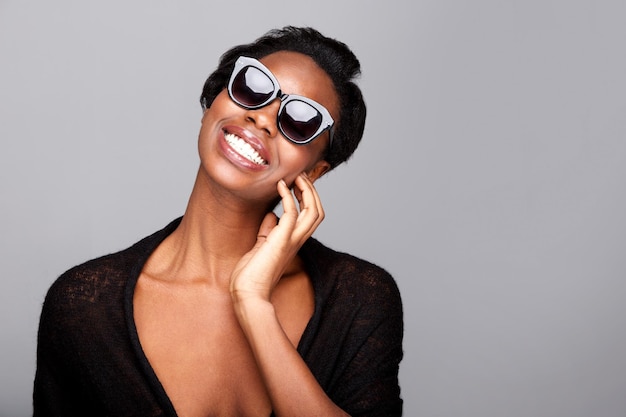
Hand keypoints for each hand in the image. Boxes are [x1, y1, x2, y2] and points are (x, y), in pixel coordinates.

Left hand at [230, 173, 324, 302]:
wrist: (248, 295)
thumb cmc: (251, 275)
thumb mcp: (261, 246)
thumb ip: (268, 230)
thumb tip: (271, 215)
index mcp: (294, 242)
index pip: (311, 217)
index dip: (308, 198)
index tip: (297, 183)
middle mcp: (297, 240)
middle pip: (318, 211)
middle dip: (312, 191)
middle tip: (300, 176)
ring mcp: (291, 240)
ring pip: (314, 211)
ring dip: (307, 191)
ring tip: (296, 177)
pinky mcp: (281, 240)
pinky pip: (291, 212)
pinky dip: (288, 196)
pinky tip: (280, 186)